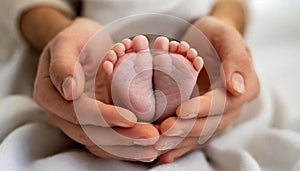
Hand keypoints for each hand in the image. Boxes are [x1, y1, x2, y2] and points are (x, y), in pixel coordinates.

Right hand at [34, 18, 158, 160]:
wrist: (83, 44)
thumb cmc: (77, 39)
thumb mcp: (67, 41)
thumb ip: (63, 64)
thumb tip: (69, 91)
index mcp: (49, 94)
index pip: (77, 112)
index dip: (103, 117)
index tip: (130, 118)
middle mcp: (60, 114)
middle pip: (90, 133)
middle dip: (122, 137)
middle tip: (151, 137)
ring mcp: (75, 121)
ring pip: (99, 143)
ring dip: (127, 148)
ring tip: (153, 148)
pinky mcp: (91, 123)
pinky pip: (106, 141)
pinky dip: (125, 147)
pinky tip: (145, 149)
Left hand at [155, 16, 259, 162]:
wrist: (208, 41)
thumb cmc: (217, 35)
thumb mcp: (227, 37)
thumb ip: (236, 59)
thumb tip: (238, 88)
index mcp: (244, 88)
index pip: (223, 103)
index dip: (202, 109)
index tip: (180, 111)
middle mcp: (232, 107)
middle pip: (210, 123)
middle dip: (186, 129)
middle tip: (163, 130)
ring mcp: (217, 115)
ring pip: (199, 134)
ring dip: (179, 141)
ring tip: (158, 145)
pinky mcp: (203, 118)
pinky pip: (193, 135)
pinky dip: (179, 145)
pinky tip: (164, 154)